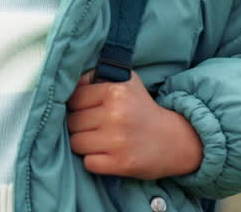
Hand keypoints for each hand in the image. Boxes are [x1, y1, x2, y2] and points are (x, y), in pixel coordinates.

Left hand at [66, 70, 202, 179]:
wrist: (173, 140)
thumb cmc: (142, 109)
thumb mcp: (126, 82)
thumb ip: (97, 77)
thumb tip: (66, 82)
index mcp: (115, 91)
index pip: (74, 99)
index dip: (77, 106)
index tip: (87, 110)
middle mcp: (116, 114)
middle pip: (72, 122)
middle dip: (79, 125)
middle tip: (94, 126)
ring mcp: (118, 140)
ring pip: (76, 143)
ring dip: (84, 144)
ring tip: (99, 140)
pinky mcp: (121, 163)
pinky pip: (88, 163)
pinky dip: (93, 160)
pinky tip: (106, 154)